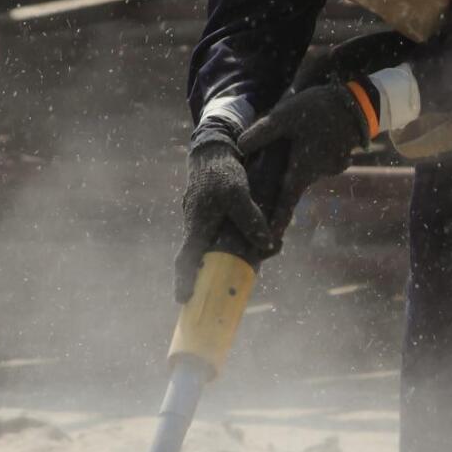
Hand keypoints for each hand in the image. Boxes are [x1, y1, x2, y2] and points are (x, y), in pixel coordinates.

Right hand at [175, 138, 276, 301]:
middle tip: (225, 296)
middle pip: (201, 262)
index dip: (183, 280)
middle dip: (211, 280)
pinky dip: (240, 246)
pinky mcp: (215, 220)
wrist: (215, 151)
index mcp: (197, 225)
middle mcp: (198, 228)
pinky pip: (225, 239)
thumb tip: (268, 245)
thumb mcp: (238, 194)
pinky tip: (262, 245)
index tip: (183, 300)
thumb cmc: (222, 171)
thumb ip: (251, 220)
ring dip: (233, 262)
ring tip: (255, 266)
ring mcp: (205, 225)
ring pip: (216, 250)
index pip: (185, 259)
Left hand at [238, 83, 374, 235]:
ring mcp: (331, 168)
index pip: (286, 203)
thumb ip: (262, 133)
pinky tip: (310, 138)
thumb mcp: (284, 116)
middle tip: (269, 182)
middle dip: (282, 183)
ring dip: (298, 162)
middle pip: (293, 184)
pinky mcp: (339, 159)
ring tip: (293, 147)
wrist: (357, 102)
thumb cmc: (318, 109)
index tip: (270, 243)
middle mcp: (317, 174)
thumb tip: (239, 147)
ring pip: (307, 170)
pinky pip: (320, 162)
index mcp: (302, 169)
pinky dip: (312, 154)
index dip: (276, 223)